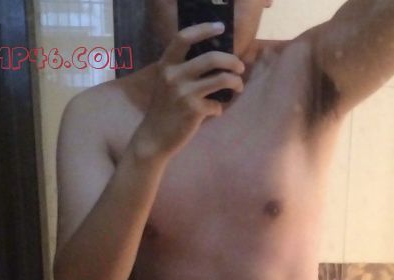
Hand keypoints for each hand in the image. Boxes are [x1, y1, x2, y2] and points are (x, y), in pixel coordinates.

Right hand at [131, 22, 244, 159]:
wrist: (153, 138)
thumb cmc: (164, 110)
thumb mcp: (167, 84)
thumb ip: (183, 70)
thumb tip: (214, 61)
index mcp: (166, 65)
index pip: (184, 38)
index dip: (203, 29)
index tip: (220, 28)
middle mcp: (174, 76)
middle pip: (212, 58)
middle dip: (232, 61)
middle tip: (239, 67)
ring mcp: (184, 93)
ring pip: (222, 79)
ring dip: (236, 82)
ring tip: (238, 87)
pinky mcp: (193, 111)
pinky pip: (217, 105)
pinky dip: (219, 108)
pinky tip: (214, 111)